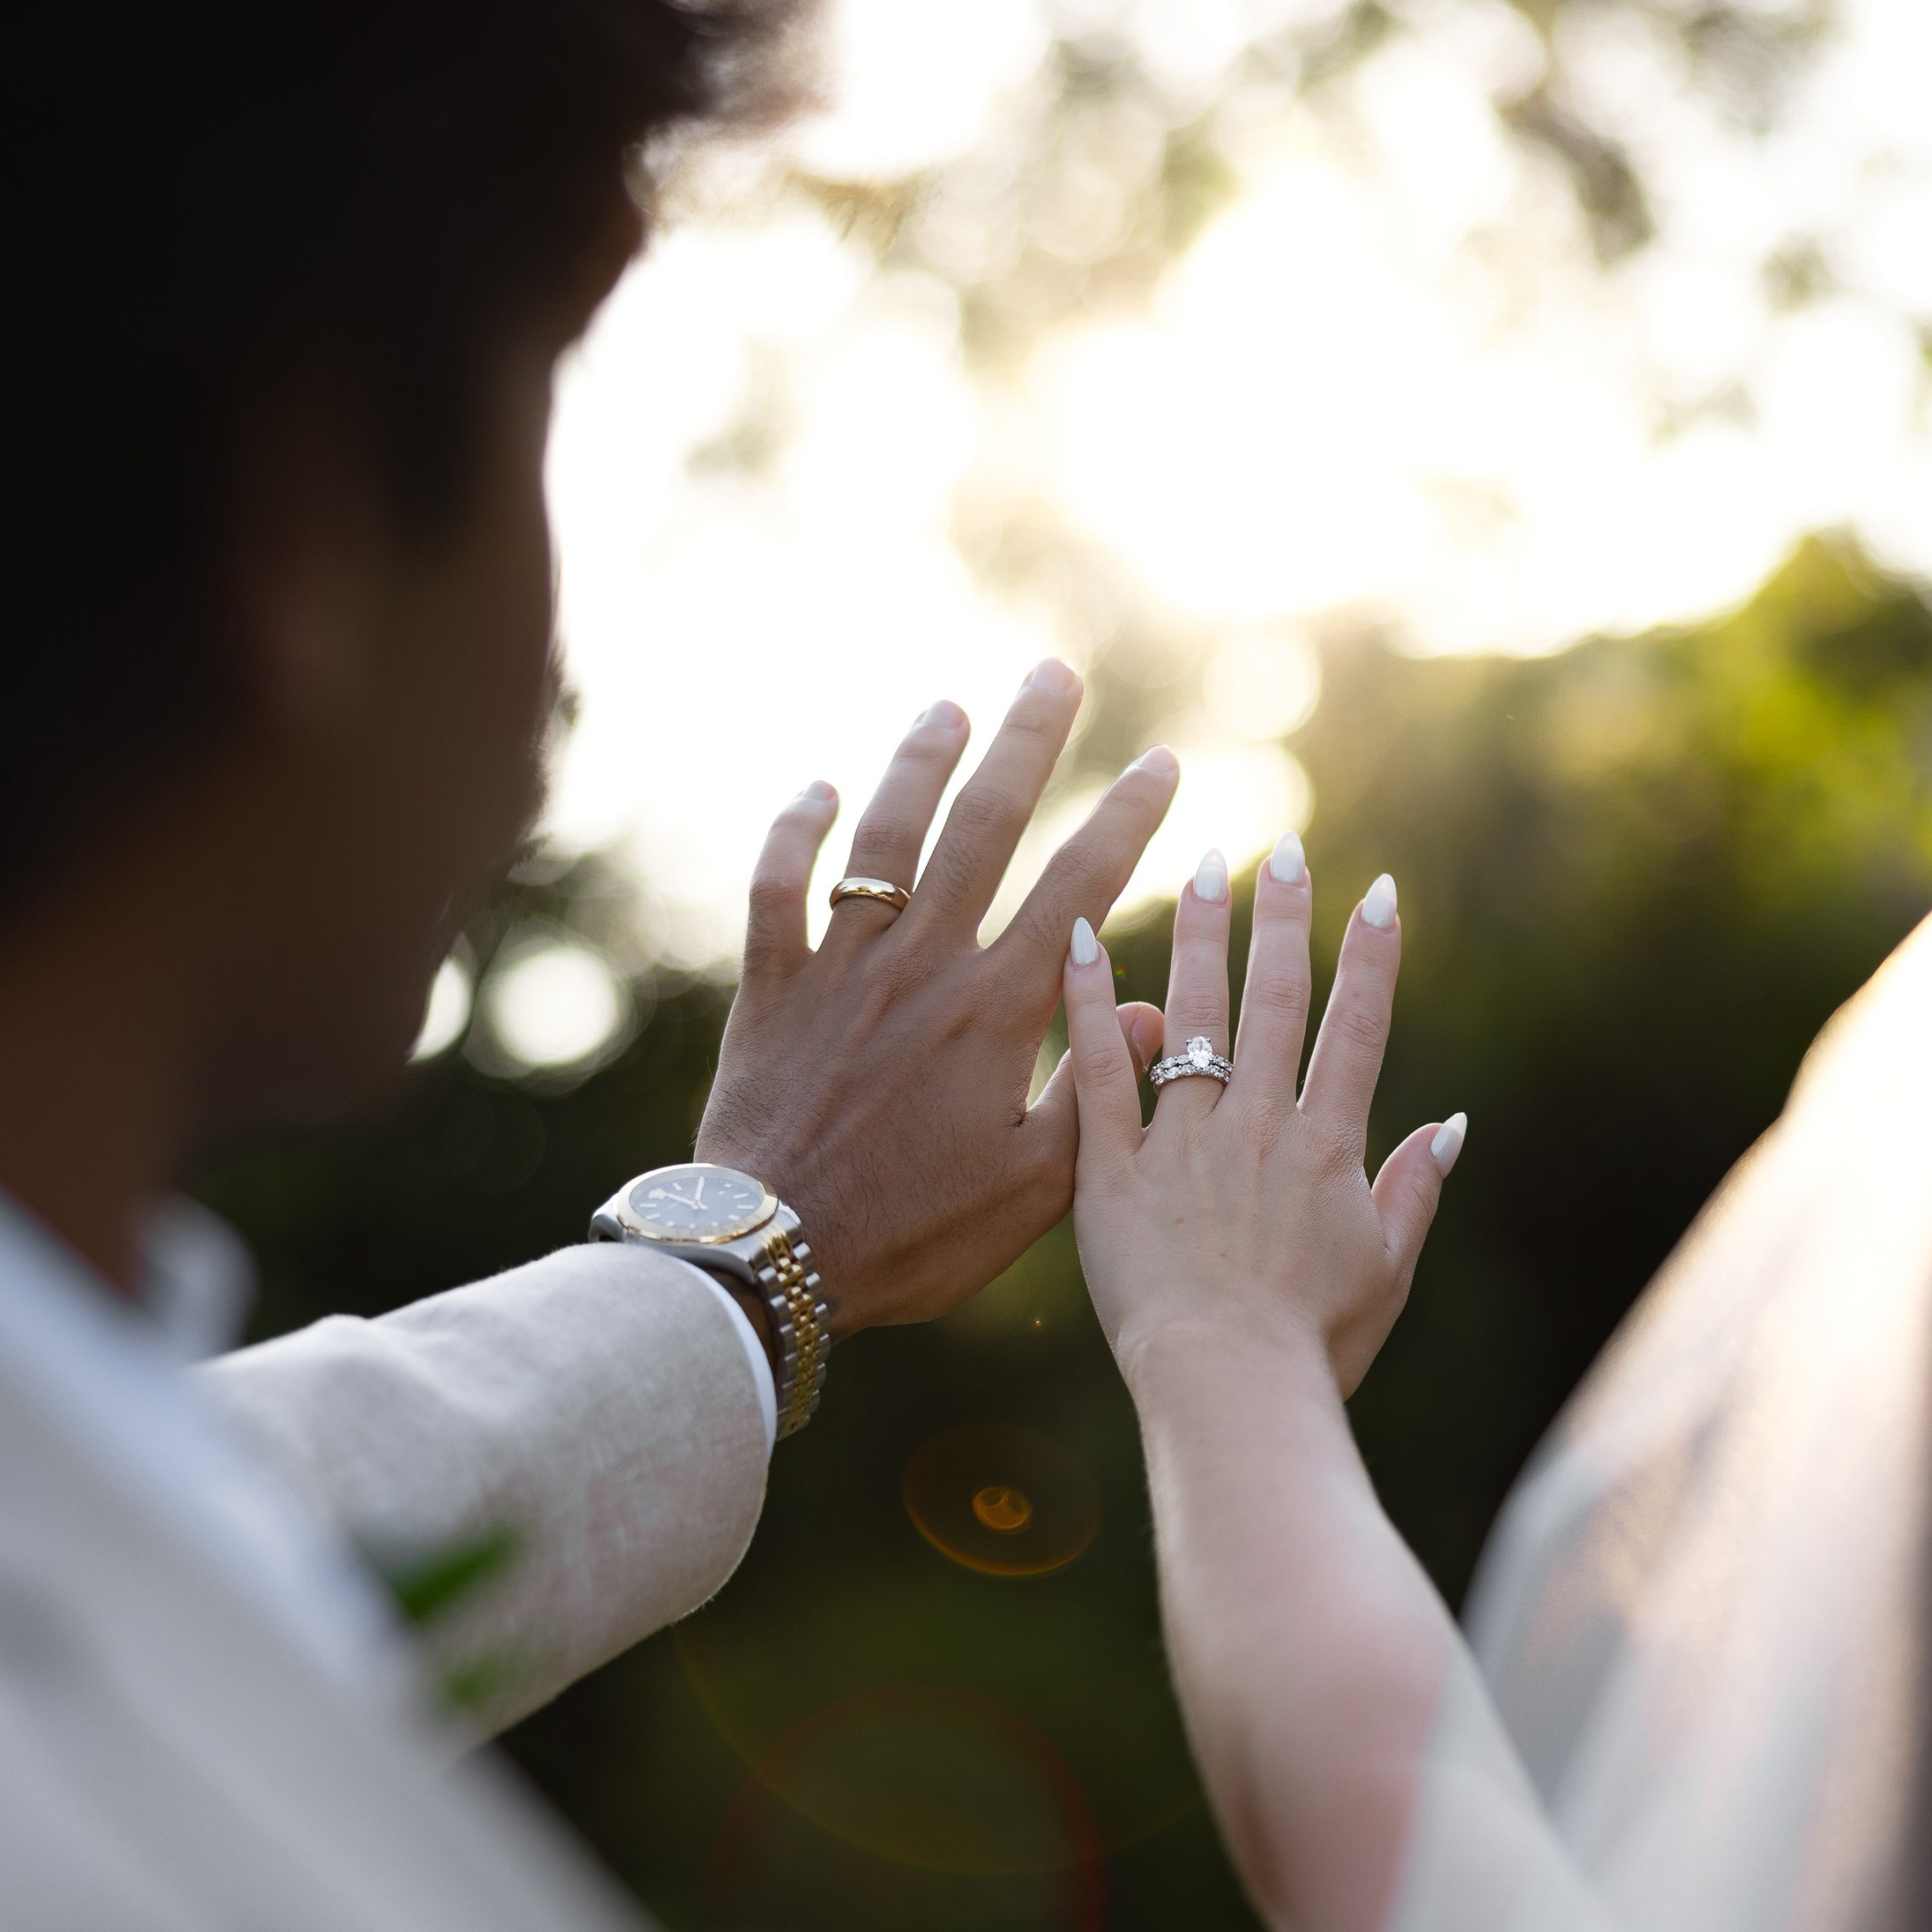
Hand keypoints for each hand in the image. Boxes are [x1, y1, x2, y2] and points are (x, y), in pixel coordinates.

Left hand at [696, 661, 1176, 1334]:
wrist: (775, 1256)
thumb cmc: (915, 1235)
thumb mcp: (1036, 1187)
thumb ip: (1096, 1088)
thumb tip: (1156, 1010)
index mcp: (996, 1009)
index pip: (1079, 887)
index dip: (1125, 818)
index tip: (1162, 762)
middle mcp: (921, 965)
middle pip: (984, 825)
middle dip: (1027, 742)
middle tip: (1056, 676)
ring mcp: (840, 968)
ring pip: (883, 836)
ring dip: (917, 763)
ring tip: (946, 709)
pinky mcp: (770, 988)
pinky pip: (777, 887)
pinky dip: (794, 832)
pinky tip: (815, 790)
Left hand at [1063, 834, 1460, 1402]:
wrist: (1229, 1389)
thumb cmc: (1312, 1349)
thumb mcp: (1386, 1272)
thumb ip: (1415, 1190)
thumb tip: (1449, 1122)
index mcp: (1327, 1146)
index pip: (1357, 1027)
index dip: (1372, 955)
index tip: (1379, 889)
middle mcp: (1258, 1125)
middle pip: (1276, 999)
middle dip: (1282, 917)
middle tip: (1282, 847)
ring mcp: (1183, 1141)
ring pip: (1192, 1013)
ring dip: (1198, 933)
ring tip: (1199, 864)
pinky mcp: (1113, 1171)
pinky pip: (1097, 1071)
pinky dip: (1089, 1001)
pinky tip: (1080, 936)